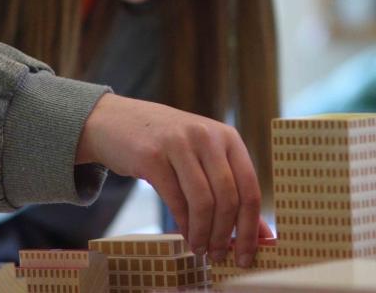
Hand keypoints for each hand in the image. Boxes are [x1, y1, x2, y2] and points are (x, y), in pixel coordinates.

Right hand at [78, 93, 262, 266]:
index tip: (246, 254)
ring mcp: (179, 143)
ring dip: (203, 233)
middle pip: (228, 197)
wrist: (117, 120)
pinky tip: (185, 234)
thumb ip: (230, 188)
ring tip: (200, 249)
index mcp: (228, 137)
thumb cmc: (168, 143)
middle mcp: (206, 136)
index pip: (249, 187)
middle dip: (225, 234)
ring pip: (203, 201)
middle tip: (219, 255)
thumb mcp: (204, 156)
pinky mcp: (152, 156)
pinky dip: (183, 223)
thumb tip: (259, 233)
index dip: (250, 226)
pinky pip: (175, 199)